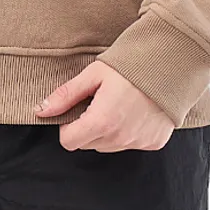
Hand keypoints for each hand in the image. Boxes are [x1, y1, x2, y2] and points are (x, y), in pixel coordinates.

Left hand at [34, 61, 175, 151]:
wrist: (170, 64)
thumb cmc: (129, 65)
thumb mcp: (93, 74)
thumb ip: (66, 95)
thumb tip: (40, 110)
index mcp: (101, 121)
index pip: (69, 141)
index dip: (67, 125)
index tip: (76, 109)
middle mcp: (120, 138)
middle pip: (88, 143)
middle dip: (86, 126)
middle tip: (98, 101)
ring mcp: (138, 142)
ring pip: (108, 145)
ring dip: (106, 130)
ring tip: (117, 103)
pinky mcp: (153, 142)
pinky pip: (130, 144)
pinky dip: (127, 131)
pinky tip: (133, 110)